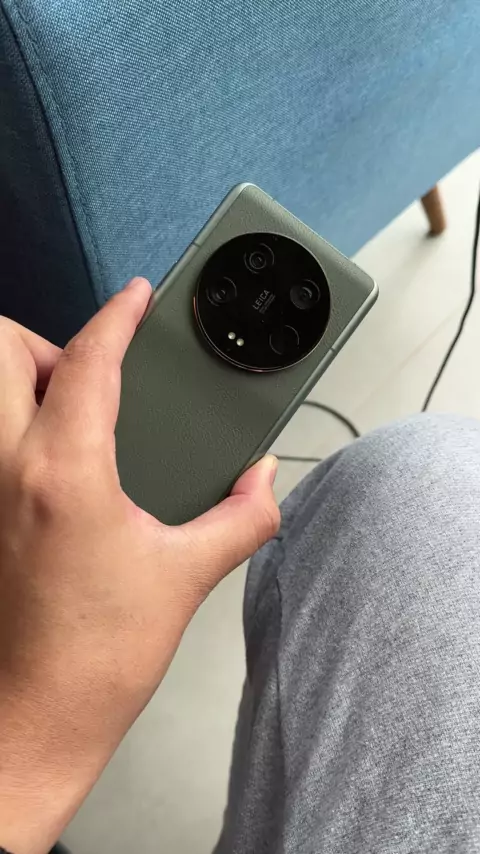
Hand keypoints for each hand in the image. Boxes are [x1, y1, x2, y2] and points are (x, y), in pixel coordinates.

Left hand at [0, 278, 278, 853]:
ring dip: (23, 377)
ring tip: (74, 407)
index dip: (117, 316)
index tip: (136, 299)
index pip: (88, 360)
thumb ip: (242, 518)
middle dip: (44, 340)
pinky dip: (18, 420)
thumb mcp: (187, 577)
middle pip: (0, 350)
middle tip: (92, 371)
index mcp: (65, 472)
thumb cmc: (97, 658)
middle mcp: (8, 469)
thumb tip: (265, 482)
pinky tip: (60, 459)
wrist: (35, 719)